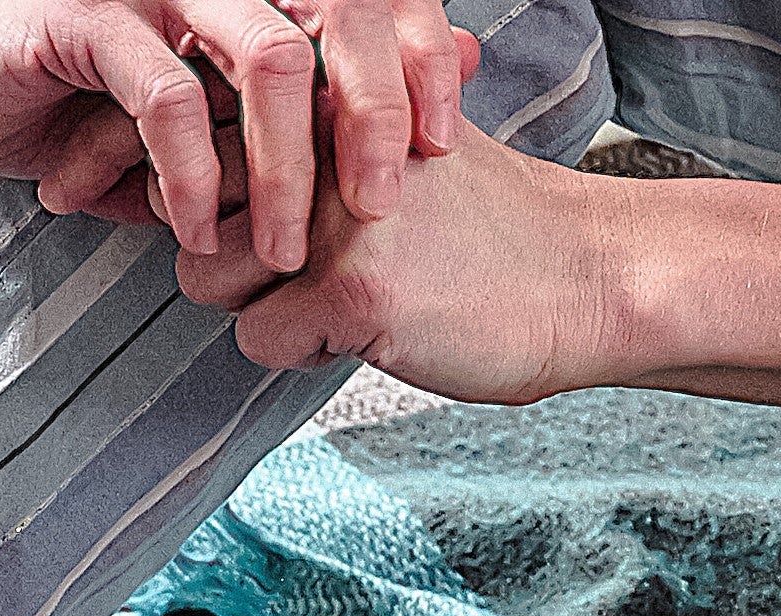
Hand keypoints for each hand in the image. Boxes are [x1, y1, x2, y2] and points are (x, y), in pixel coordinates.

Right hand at [0, 0, 471, 264]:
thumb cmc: (84, 96)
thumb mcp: (206, 124)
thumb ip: (297, 124)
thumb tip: (420, 126)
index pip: (364, 2)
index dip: (416, 58)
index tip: (441, 145)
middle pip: (337, 17)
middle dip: (374, 112)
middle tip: (382, 205)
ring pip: (264, 57)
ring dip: (286, 168)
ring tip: (280, 252)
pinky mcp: (83, 20)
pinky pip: (163, 95)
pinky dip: (190, 176)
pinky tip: (191, 234)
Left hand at [177, 120, 620, 391]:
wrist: (588, 276)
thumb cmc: (494, 229)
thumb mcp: (403, 148)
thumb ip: (323, 140)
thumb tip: (223, 161)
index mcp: (328, 96)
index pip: (203, 132)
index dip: (203, 191)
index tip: (240, 225)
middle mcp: (320, 142)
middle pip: (192, 209)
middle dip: (229, 257)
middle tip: (302, 275)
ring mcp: (333, 216)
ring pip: (206, 278)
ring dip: (261, 307)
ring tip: (341, 303)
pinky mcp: (352, 290)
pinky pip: (259, 340)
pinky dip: (304, 354)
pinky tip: (371, 334)